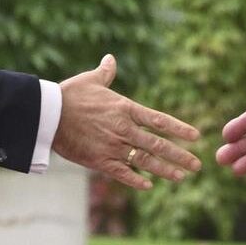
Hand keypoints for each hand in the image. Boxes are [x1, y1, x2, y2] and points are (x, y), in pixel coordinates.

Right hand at [53, 55, 200, 190]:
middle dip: (179, 156)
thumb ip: (106, 72)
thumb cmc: (69, 94)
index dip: (179, 128)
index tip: (196, 136)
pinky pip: (122, 173)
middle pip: (158, 144)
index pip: (159, 120)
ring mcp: (113, 146)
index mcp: (125, 108)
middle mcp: (124, 129)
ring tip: (181, 177)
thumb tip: (111, 58)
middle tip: (196, 165)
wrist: (48, 114)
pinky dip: (136, 180)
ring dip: (164, 170)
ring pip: (144, 161)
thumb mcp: (91, 80)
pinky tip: (149, 186)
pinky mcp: (99, 160)